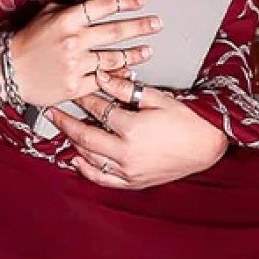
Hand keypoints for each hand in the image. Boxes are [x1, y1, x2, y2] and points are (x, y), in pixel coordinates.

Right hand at [8, 0, 161, 108]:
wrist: (8, 71)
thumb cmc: (26, 42)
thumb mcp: (46, 15)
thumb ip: (71, 10)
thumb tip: (95, 7)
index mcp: (67, 20)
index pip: (103, 5)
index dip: (125, 1)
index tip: (140, 1)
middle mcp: (74, 41)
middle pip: (116, 32)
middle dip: (141, 26)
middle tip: (156, 24)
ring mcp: (76, 65)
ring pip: (114, 59)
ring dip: (135, 54)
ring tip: (147, 50)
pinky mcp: (76, 86)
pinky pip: (103, 82)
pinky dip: (118, 78)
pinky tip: (129, 73)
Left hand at [47, 71, 228, 189]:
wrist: (207, 147)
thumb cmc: (188, 121)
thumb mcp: (158, 98)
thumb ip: (126, 89)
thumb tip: (103, 76)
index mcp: (132, 128)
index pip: (98, 110)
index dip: (83, 98)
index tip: (73, 90)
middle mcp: (126, 153)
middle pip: (84, 135)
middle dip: (65, 121)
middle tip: (51, 111)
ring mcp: (128, 170)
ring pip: (89, 157)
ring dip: (73, 143)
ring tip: (62, 130)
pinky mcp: (133, 182)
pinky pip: (102, 178)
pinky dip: (86, 170)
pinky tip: (76, 160)